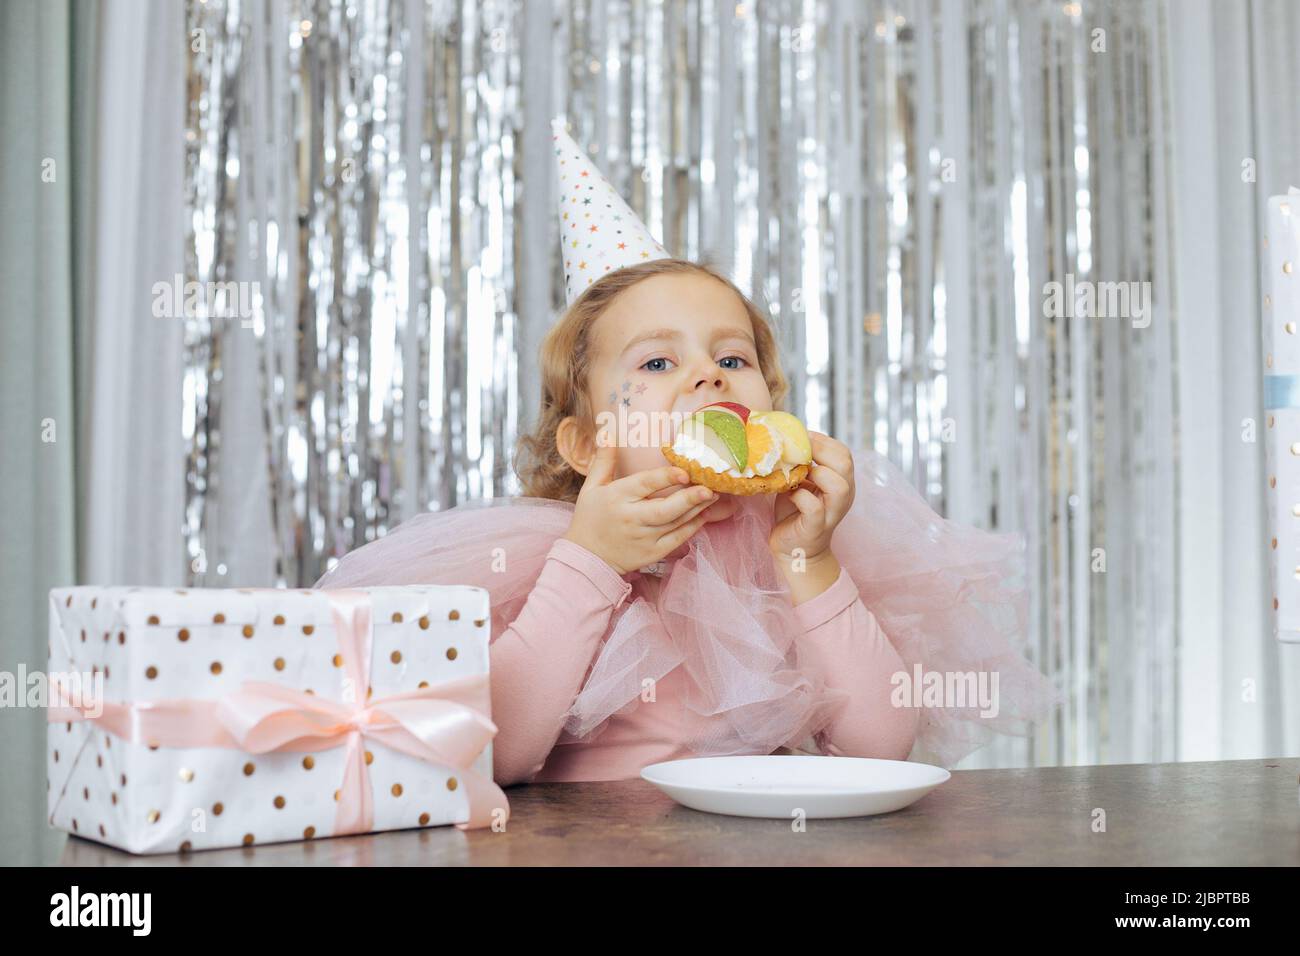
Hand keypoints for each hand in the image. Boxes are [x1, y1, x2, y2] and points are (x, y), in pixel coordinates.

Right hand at [562, 440, 724, 574]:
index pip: (644, 485)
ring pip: (675, 523)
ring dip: (697, 509)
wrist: (587, 558)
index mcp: (616, 498)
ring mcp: (643, 538)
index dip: (665, 478)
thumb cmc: (590, 518)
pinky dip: (692, 527)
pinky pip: (677, 539)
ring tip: (713, 494)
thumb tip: (608, 432)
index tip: (684, 471)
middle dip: (689, 498)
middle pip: (664, 509)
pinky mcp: (652, 553)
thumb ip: (604, 460)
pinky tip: (704, 514)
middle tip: (710, 488)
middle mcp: (631, 518)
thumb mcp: (591, 487)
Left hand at [769, 432, 854, 561]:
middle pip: (845, 464)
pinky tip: (790, 494)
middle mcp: (844, 496)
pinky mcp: (817, 527)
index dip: (823, 440)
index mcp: (842, 481)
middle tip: (798, 450)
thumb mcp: (802, 482)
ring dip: (817, 473)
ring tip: (799, 473)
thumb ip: (802, 464)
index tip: (801, 437)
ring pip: (839, 486)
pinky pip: (815, 508)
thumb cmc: (796, 511)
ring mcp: (832, 512)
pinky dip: (800, 496)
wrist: (795, 550)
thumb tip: (787, 438)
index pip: (844, 453)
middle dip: (820, 451)